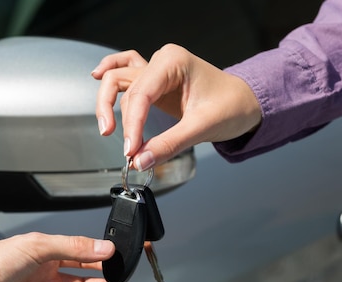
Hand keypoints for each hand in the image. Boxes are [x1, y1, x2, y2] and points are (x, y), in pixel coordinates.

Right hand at [92, 44, 261, 169]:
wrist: (246, 102)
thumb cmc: (231, 107)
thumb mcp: (202, 127)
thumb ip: (169, 144)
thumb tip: (140, 161)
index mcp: (173, 62)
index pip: (140, 94)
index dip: (132, 125)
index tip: (131, 151)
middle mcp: (161, 61)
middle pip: (122, 86)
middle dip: (118, 117)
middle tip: (123, 148)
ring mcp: (156, 69)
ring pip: (118, 83)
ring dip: (109, 106)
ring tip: (108, 131)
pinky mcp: (154, 82)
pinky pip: (124, 73)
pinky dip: (110, 75)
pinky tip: (95, 76)